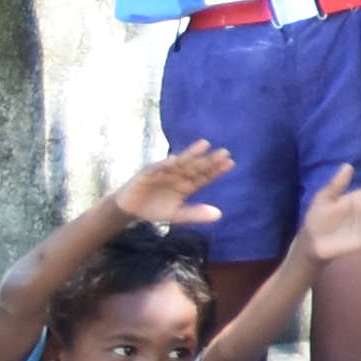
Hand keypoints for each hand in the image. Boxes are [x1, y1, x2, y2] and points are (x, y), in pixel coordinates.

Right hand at [111, 140, 234, 230]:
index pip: (204, 177)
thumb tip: (219, 215)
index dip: (217, 170)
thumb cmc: (156, 209)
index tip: (230, 163)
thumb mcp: (177, 215)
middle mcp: (177, 176)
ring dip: (191, 154)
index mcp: (186, 185)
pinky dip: (165, 164)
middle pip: (195, 167)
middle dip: (209, 160)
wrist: (130, 210)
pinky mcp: (147, 173)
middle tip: (224, 152)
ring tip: (204, 145)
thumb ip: (196, 214)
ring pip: (179, 163)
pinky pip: (157, 168)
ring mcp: (163, 172)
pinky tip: (174, 159)